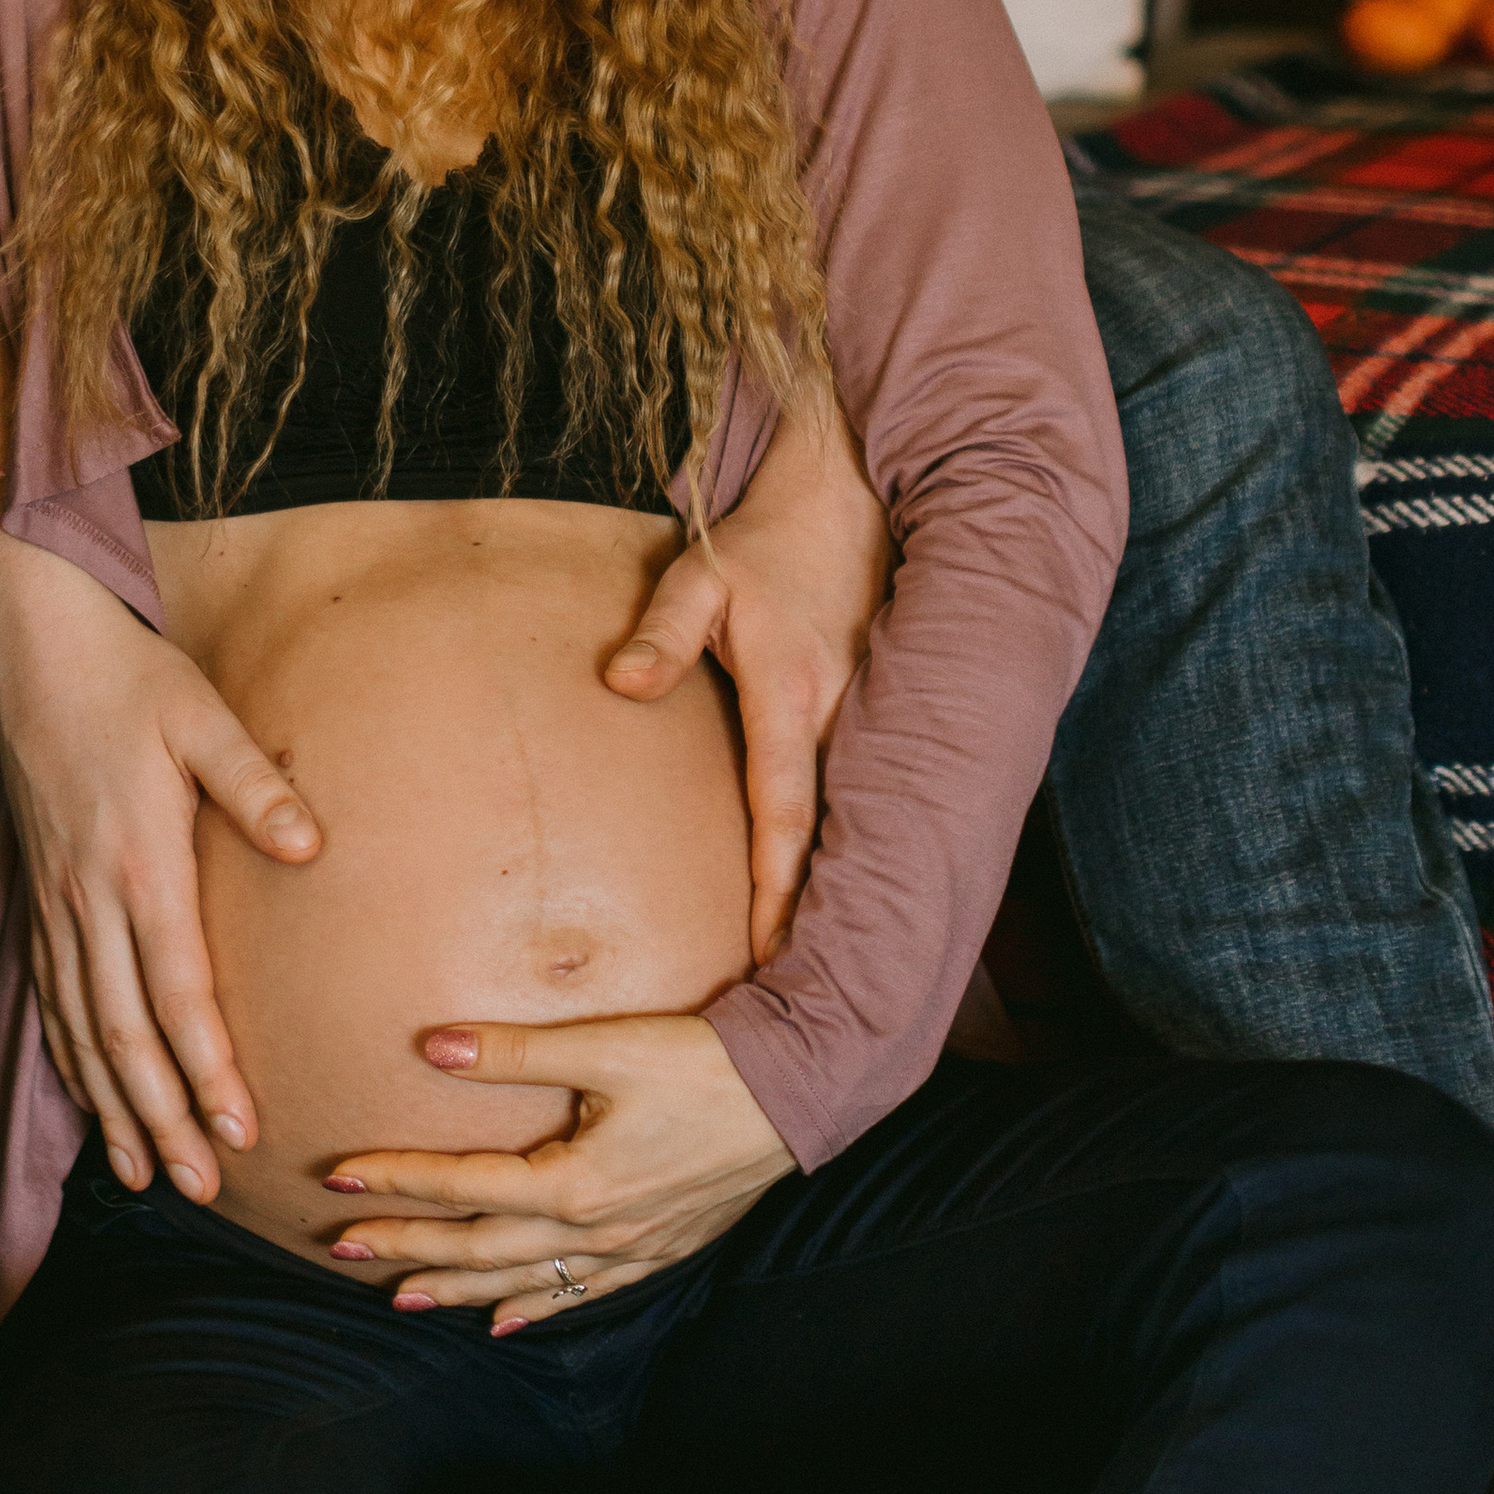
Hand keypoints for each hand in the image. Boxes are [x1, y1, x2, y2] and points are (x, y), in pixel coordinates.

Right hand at [0, 557, 321, 1205]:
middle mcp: (89, 897)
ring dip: (115, 1107)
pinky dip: (70, 1060)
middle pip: (124, 1033)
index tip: (240, 1131)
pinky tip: (92, 1101)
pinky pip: (50, 998)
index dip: (208, 1069)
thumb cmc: (128, 675)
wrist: (31, 645)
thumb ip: (254, 784)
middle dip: (163, 1117)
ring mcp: (55, 901)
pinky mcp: (37, 895)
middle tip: (199, 1189)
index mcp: (139, 860)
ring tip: (147, 1175)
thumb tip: (312, 845)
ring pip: (81, 1028)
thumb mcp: (200, 713)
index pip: (177, 991)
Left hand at [321, 1012, 792, 1332]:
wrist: (799, 1092)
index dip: (396, 1182)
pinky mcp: (660, 1249)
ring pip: (524, 1282)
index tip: (337, 1179)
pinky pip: (582, 1293)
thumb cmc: (703, 1060)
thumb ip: (514, 1052)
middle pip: (480, 1248)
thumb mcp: (605, 1046)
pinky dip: (535, 1307)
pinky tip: (505, 1319)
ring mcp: (630, 1249)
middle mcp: (596, 1232)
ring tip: (402, 1298)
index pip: (463, 1187)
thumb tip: (433, 1048)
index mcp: (575, 1185)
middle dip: (407, 1248)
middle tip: (341, 1248)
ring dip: (458, 1290)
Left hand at [603, 399, 889, 957]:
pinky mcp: (873, 710)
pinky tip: (845, 893)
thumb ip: (660, 633)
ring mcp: (863, 716)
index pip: (784, 808)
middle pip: (829, 834)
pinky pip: (862, 788)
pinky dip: (854, 844)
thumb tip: (620, 684)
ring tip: (830, 968)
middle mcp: (837, 715)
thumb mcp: (699, 576)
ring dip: (840, 886)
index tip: (773, 949)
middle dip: (819, 914)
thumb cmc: (761, 544)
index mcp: (790, 692)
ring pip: (851, 817)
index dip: (778, 883)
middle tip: (808, 994)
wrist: (840, 498)